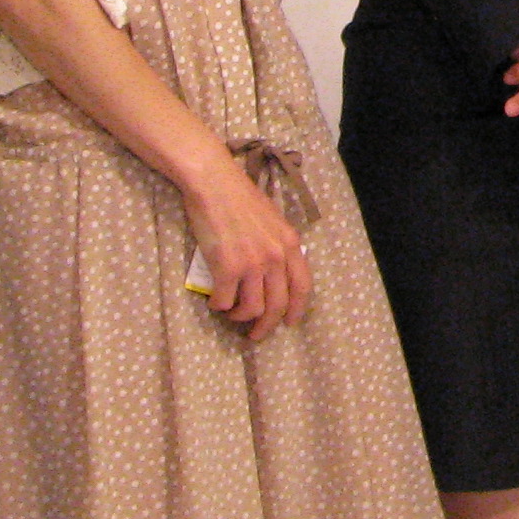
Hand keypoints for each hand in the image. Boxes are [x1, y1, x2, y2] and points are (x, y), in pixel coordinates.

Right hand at [183, 156, 310, 339]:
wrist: (215, 183)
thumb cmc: (240, 198)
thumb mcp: (272, 221)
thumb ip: (278, 246)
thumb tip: (274, 274)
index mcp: (291, 244)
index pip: (303, 287)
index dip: (297, 310)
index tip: (289, 324)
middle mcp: (276, 257)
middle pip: (279, 305)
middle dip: (267, 326)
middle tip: (255, 334)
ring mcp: (253, 263)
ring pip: (253, 309)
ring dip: (240, 317)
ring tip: (231, 313)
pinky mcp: (227, 267)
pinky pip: (225, 301)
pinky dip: (219, 306)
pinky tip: (215, 301)